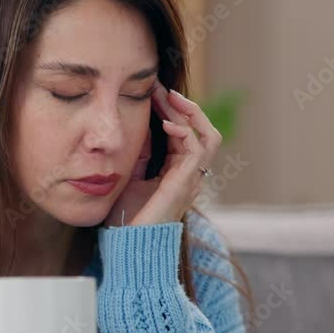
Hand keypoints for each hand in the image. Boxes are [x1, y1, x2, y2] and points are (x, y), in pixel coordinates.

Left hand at [105, 81, 221, 226]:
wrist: (127, 244)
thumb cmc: (126, 216)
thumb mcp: (130, 174)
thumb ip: (139, 152)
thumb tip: (138, 124)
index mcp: (177, 172)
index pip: (185, 134)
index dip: (172, 112)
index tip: (153, 92)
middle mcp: (190, 175)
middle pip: (201, 131)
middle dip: (183, 107)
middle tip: (161, 88)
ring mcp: (192, 180)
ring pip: (207, 137)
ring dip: (190, 114)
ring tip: (170, 98)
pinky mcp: (186, 184)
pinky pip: (198, 151)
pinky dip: (186, 133)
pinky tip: (167, 124)